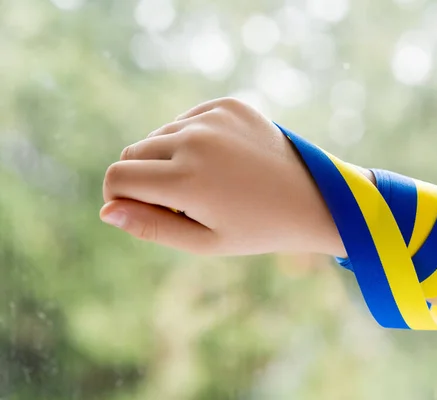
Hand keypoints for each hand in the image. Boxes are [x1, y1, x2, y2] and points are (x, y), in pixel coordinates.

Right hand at [100, 98, 352, 256]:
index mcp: (186, 180)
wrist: (313, 199)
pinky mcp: (229, 104)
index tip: (142, 210)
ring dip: (170, 158)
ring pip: (160, 134)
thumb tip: (106, 210)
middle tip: (185, 201)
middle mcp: (195, 139)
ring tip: (209, 181)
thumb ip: (150, 226)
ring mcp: (214, 117)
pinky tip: (223, 160)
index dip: (120, 198)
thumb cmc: (257, 229)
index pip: (117, 178)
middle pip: (133, 152)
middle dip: (145, 178)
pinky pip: (188, 119)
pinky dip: (193, 138)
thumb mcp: (204, 241)